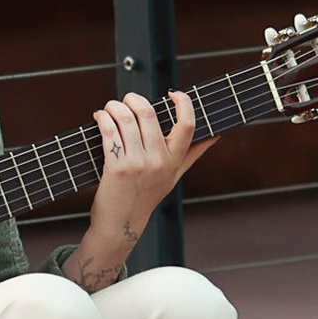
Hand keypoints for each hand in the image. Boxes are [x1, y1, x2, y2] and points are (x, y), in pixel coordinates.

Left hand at [66, 90, 216, 291]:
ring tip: (110, 109)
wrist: (121, 225)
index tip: (172, 93)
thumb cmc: (146, 197)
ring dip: (114, 107)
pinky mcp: (117, 167)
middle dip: (134, 100)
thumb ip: (194, 153)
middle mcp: (159, 161)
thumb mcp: (174, 176)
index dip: (183, 103)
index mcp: (175, 161)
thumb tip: (217, 134)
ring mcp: (138, 164)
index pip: (188, 125)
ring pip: (126, 118)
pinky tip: (100, 118)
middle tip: (126, 101)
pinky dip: (103, 118)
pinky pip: (109, 131)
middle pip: (149, 113)